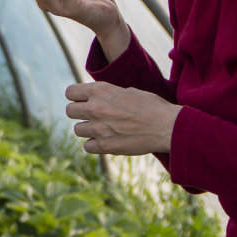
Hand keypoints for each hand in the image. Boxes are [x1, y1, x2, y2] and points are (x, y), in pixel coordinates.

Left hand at [63, 82, 179, 155]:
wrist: (167, 126)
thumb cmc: (152, 107)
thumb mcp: (129, 91)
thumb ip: (110, 94)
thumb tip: (100, 98)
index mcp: (100, 90)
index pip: (70, 92)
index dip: (76, 97)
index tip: (84, 100)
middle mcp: (95, 108)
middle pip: (70, 111)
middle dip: (79, 113)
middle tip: (92, 115)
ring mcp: (98, 128)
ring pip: (77, 130)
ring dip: (87, 130)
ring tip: (102, 129)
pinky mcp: (105, 146)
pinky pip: (87, 146)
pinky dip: (94, 145)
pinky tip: (106, 141)